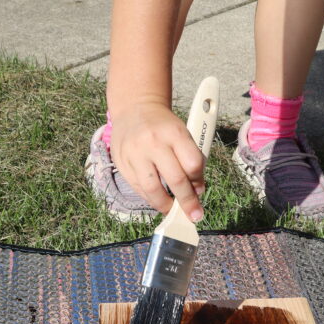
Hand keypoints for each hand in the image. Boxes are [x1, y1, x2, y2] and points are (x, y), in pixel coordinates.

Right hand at [109, 101, 205, 221]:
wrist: (135, 108)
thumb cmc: (164, 125)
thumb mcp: (182, 132)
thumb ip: (190, 158)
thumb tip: (196, 190)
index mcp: (174, 132)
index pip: (193, 164)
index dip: (199, 181)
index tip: (200, 191)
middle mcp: (153, 142)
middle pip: (175, 179)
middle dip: (187, 201)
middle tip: (194, 214)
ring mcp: (135, 153)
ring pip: (153, 189)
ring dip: (166, 205)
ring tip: (173, 210)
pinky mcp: (122, 163)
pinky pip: (138, 188)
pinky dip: (150, 198)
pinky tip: (158, 199)